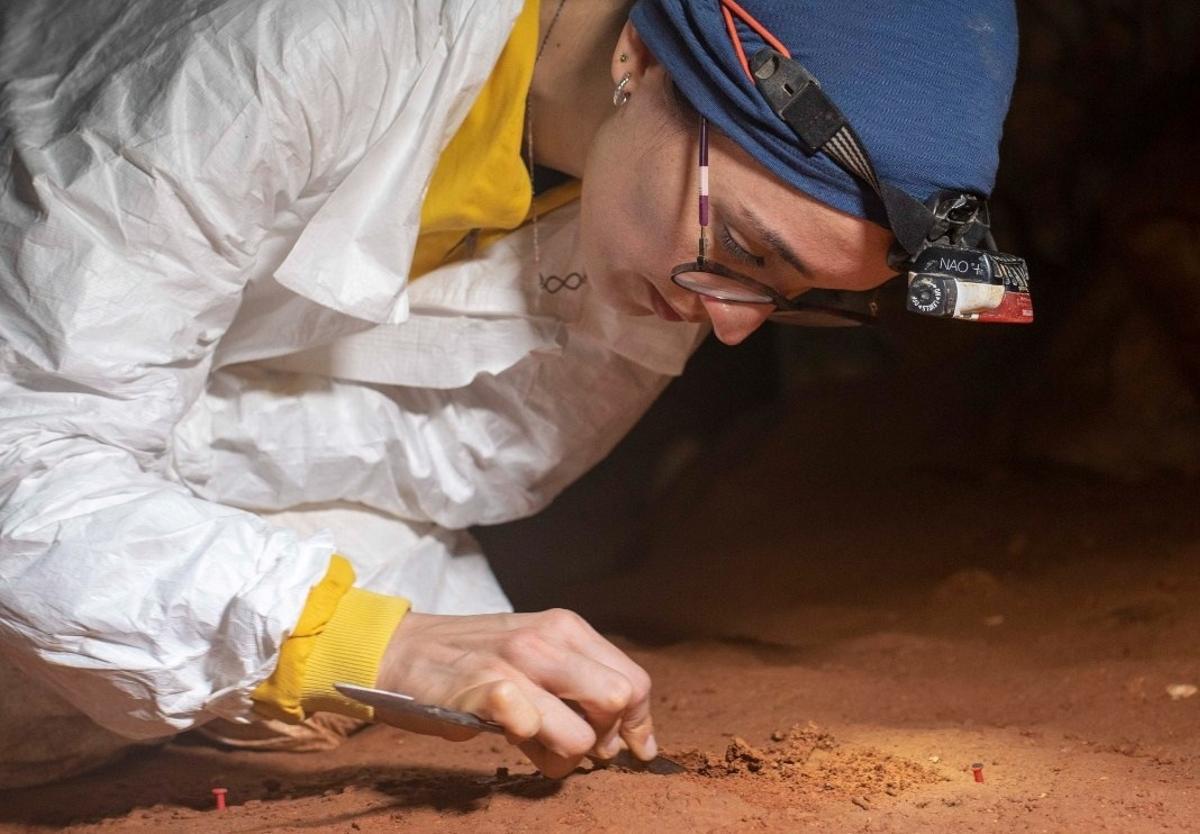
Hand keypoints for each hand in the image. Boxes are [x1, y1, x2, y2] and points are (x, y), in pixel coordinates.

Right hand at [372, 608, 654, 778]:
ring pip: (581, 733)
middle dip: (605, 738)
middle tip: (574, 746)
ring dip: (564, 756)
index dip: (640, 723)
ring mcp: (515, 663)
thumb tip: (627, 740)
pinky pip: (530, 726)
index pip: (634, 680)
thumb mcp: (535, 657)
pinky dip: (530, 747)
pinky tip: (512, 739)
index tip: (633, 749)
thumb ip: (578, 687)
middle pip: (620, 701)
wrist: (401, 651)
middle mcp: (547, 640)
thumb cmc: (473, 661)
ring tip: (535, 745)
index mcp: (566, 628)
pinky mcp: (483, 690)